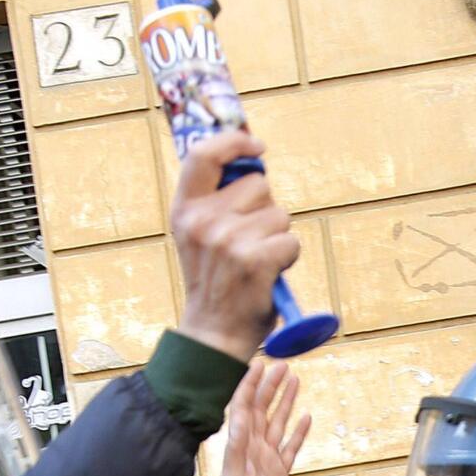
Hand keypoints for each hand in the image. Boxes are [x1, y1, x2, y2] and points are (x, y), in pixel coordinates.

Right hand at [169, 129, 300, 360]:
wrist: (213, 333)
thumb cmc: (216, 281)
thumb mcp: (200, 235)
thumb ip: (216, 199)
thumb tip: (252, 159)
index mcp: (184, 210)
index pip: (203, 154)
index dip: (234, 141)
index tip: (256, 147)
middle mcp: (202, 222)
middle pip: (259, 186)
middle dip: (265, 209)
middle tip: (249, 241)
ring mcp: (227, 241)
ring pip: (279, 215)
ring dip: (278, 236)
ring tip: (256, 260)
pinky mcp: (254, 260)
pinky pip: (290, 241)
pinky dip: (288, 258)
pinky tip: (269, 274)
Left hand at [209, 359, 310, 475]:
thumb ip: (237, 449)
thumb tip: (241, 419)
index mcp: (240, 446)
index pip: (245, 407)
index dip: (250, 385)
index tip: (260, 364)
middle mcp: (253, 448)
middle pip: (263, 409)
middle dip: (271, 386)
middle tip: (283, 364)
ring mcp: (267, 459)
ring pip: (278, 423)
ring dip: (285, 401)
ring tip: (295, 380)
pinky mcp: (280, 473)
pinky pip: (291, 446)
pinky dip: (298, 431)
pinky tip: (306, 417)